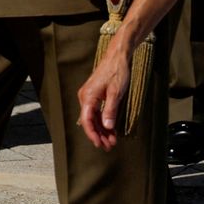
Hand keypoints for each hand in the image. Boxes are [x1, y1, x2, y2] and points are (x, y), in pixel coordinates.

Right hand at [77, 34, 132, 151]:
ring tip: (111, 141)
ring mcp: (90, 96)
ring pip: (94, 118)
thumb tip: (107, 127)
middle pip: (90, 121)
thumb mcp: (116, 93)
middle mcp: (86, 97)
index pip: (87, 120)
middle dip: (99, 135)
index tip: (99, 144)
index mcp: (88, 97)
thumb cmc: (117, 71)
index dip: (92, 134)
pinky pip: (97, 112)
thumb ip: (110, 110)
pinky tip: (111, 130)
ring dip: (102, 130)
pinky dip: (104, 121)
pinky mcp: (95, 95)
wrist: (117, 56)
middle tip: (108, 146)